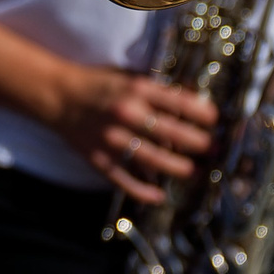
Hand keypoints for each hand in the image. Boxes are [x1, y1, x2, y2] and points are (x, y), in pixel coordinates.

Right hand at [51, 62, 217, 202]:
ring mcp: (112, 139)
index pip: (181, 104)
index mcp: (136, 90)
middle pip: (174, 134)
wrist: (56, 95)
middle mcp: (126, 113)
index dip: (205, 115)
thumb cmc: (97, 84)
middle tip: (215, 150)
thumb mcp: (129, 78)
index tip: (217, 121)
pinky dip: (144, 191)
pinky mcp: (99, 158)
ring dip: (180, 169)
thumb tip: (195, 105)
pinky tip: (159, 194)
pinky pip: (125, 180)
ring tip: (195, 172)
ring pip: (155, 160)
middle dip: (201, 144)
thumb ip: (158, 92)